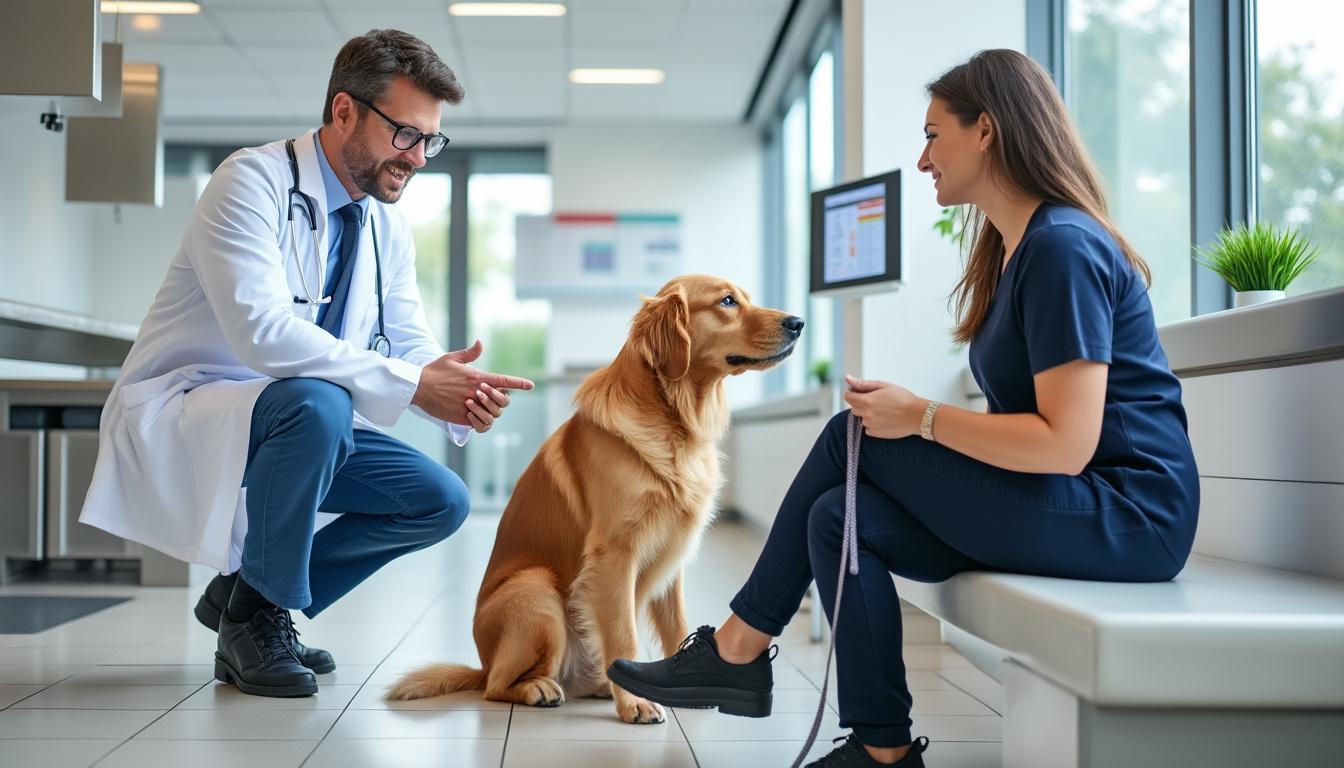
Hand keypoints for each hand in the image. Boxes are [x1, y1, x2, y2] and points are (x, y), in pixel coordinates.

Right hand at [412, 340, 533, 424]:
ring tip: (480, 403)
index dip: (519, 383)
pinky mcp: (461, 418)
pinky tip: (471, 412)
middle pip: (502, 400)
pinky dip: (478, 419)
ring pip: (492, 414)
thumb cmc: (435, 371)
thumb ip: (470, 353)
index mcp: (477, 377)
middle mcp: (476, 392)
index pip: (504, 381)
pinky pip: (478, 423)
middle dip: (502, 399)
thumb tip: (480, 343)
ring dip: (491, 410)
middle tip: (494, 395)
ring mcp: (470, 406)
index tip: (531, 385)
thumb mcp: (453, 358)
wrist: (417, 388)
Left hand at [842, 374, 925, 438]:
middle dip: (861, 402)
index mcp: (867, 400)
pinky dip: (873, 423)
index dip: (852, 392)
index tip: (860, 392)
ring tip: (884, 410)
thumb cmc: (903, 398)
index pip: (847, 396)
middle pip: (853, 407)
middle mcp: (866, 414)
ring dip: (867, 413)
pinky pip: (867, 428)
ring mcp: (870, 425)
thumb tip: (847, 379)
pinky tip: (885, 419)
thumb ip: (863, 384)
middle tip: (877, 400)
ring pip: (861, 417)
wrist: (918, 416)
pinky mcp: (875, 434)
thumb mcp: (883, 386)